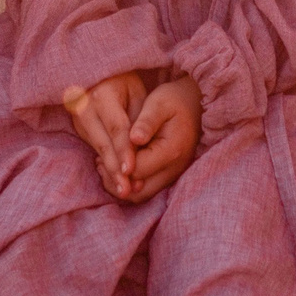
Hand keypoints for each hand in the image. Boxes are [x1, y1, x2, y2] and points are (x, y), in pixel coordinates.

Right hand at [60, 71, 147, 193]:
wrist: (98, 72)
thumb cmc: (124, 81)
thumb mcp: (136, 92)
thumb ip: (138, 119)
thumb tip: (141, 149)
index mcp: (102, 94)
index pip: (116, 127)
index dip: (124, 150)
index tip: (131, 170)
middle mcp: (85, 107)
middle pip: (103, 142)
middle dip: (115, 168)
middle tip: (126, 190)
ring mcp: (78, 118)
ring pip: (97, 148)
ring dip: (110, 171)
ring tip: (123, 190)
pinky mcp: (79, 127)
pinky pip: (95, 147)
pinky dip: (106, 163)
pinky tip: (116, 179)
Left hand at [112, 77, 201, 202]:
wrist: (195, 104)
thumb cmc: (174, 100)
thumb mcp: (159, 103)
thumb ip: (146, 122)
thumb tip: (134, 139)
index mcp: (171, 151)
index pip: (137, 170)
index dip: (117, 165)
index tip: (100, 154)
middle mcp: (175, 169)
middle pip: (138, 191)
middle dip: (116, 180)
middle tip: (99, 163)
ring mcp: (173, 174)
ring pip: (142, 194)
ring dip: (122, 184)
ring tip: (105, 164)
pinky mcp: (169, 175)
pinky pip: (146, 188)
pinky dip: (130, 182)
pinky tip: (118, 163)